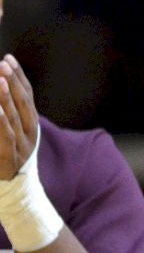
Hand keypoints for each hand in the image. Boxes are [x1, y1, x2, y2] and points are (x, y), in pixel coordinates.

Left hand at [0, 55, 40, 180]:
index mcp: (31, 124)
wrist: (15, 193)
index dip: (19, 77)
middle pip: (22, 103)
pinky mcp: (9, 157)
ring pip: (14, 117)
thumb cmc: (8, 159)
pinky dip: (1, 121)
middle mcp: (30, 133)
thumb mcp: (12, 134)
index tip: (9, 58)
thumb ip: (9, 114)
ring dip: (6, 98)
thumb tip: (3, 89)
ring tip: (0, 81)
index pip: (27, 96)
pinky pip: (5, 136)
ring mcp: (22, 145)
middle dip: (13, 81)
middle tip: (2, 64)